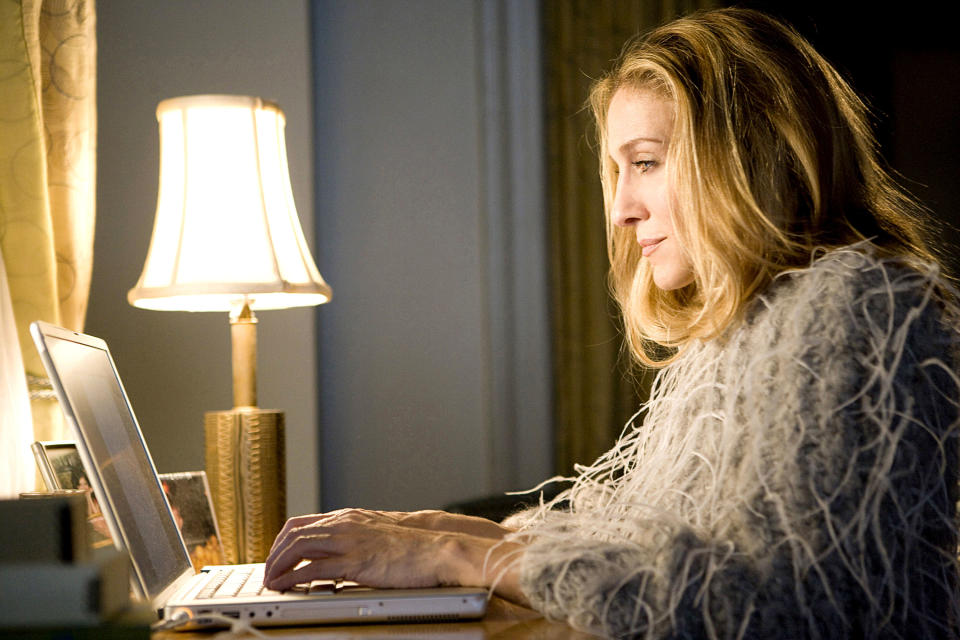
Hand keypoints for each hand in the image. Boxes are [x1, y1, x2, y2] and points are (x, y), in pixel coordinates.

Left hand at [264, 510, 454, 590]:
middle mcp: (344, 524)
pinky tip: (285, 587)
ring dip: (277, 566)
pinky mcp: (355, 562)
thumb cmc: (413, 545)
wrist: (437, 547)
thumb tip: (339, 552)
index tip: (274, 558)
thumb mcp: (377, 533)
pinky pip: (313, 568)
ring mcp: (348, 541)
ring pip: (297, 547)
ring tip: (270, 583)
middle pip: (293, 533)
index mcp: (348, 517)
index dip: (281, 542)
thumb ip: (356, 537)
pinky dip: (292, 578)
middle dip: (273, 554)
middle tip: (267, 574)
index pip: (301, 523)